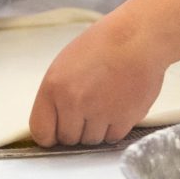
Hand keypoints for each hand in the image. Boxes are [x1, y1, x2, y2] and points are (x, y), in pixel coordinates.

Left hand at [29, 19, 166, 146]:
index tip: (57, 132)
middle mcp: (74, 103)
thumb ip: (55, 96)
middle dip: (76, 129)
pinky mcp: (123, 119)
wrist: (138, 38)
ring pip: (91, 140)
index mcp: (54, 87)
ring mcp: (99, 112)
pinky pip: (112, 138)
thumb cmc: (102, 46)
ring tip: (106, 103)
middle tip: (89, 108)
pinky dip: (115, 127)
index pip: (41, 132)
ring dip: (97, 128)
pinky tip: (118, 106)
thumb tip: (54, 123)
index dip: (50, 134)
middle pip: (68, 139)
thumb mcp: (64, 65)